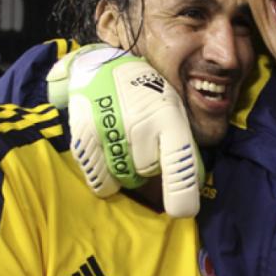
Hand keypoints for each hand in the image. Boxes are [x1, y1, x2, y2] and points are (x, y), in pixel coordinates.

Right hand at [46, 44, 201, 217]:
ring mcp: (109, 129)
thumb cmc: (148, 95)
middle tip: (143, 143)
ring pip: (121, 177)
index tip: (181, 212)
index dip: (181, 192)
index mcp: (169, 118)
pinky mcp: (84, 134)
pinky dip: (103, 176)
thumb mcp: (174, 113)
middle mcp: (139, 124)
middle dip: (147, 167)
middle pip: (147, 173)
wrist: (104, 63)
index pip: (178, 162)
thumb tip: (190, 194)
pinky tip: (105, 156)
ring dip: (124, 171)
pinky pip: (97, 177)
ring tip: (124, 145)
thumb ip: (183, 151)